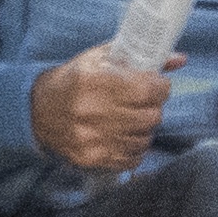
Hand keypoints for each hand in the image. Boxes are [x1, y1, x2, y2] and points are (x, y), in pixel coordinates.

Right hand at [31, 46, 182, 171]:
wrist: (37, 110)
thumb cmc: (74, 80)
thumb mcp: (101, 58)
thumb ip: (140, 57)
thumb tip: (180, 59)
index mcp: (95, 81)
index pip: (148, 89)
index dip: (160, 87)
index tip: (158, 85)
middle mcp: (93, 111)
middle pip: (150, 116)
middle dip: (154, 107)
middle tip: (146, 102)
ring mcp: (92, 138)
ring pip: (144, 138)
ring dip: (145, 128)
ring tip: (135, 118)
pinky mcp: (91, 158)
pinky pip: (131, 159)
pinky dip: (136, 148)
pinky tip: (127, 136)